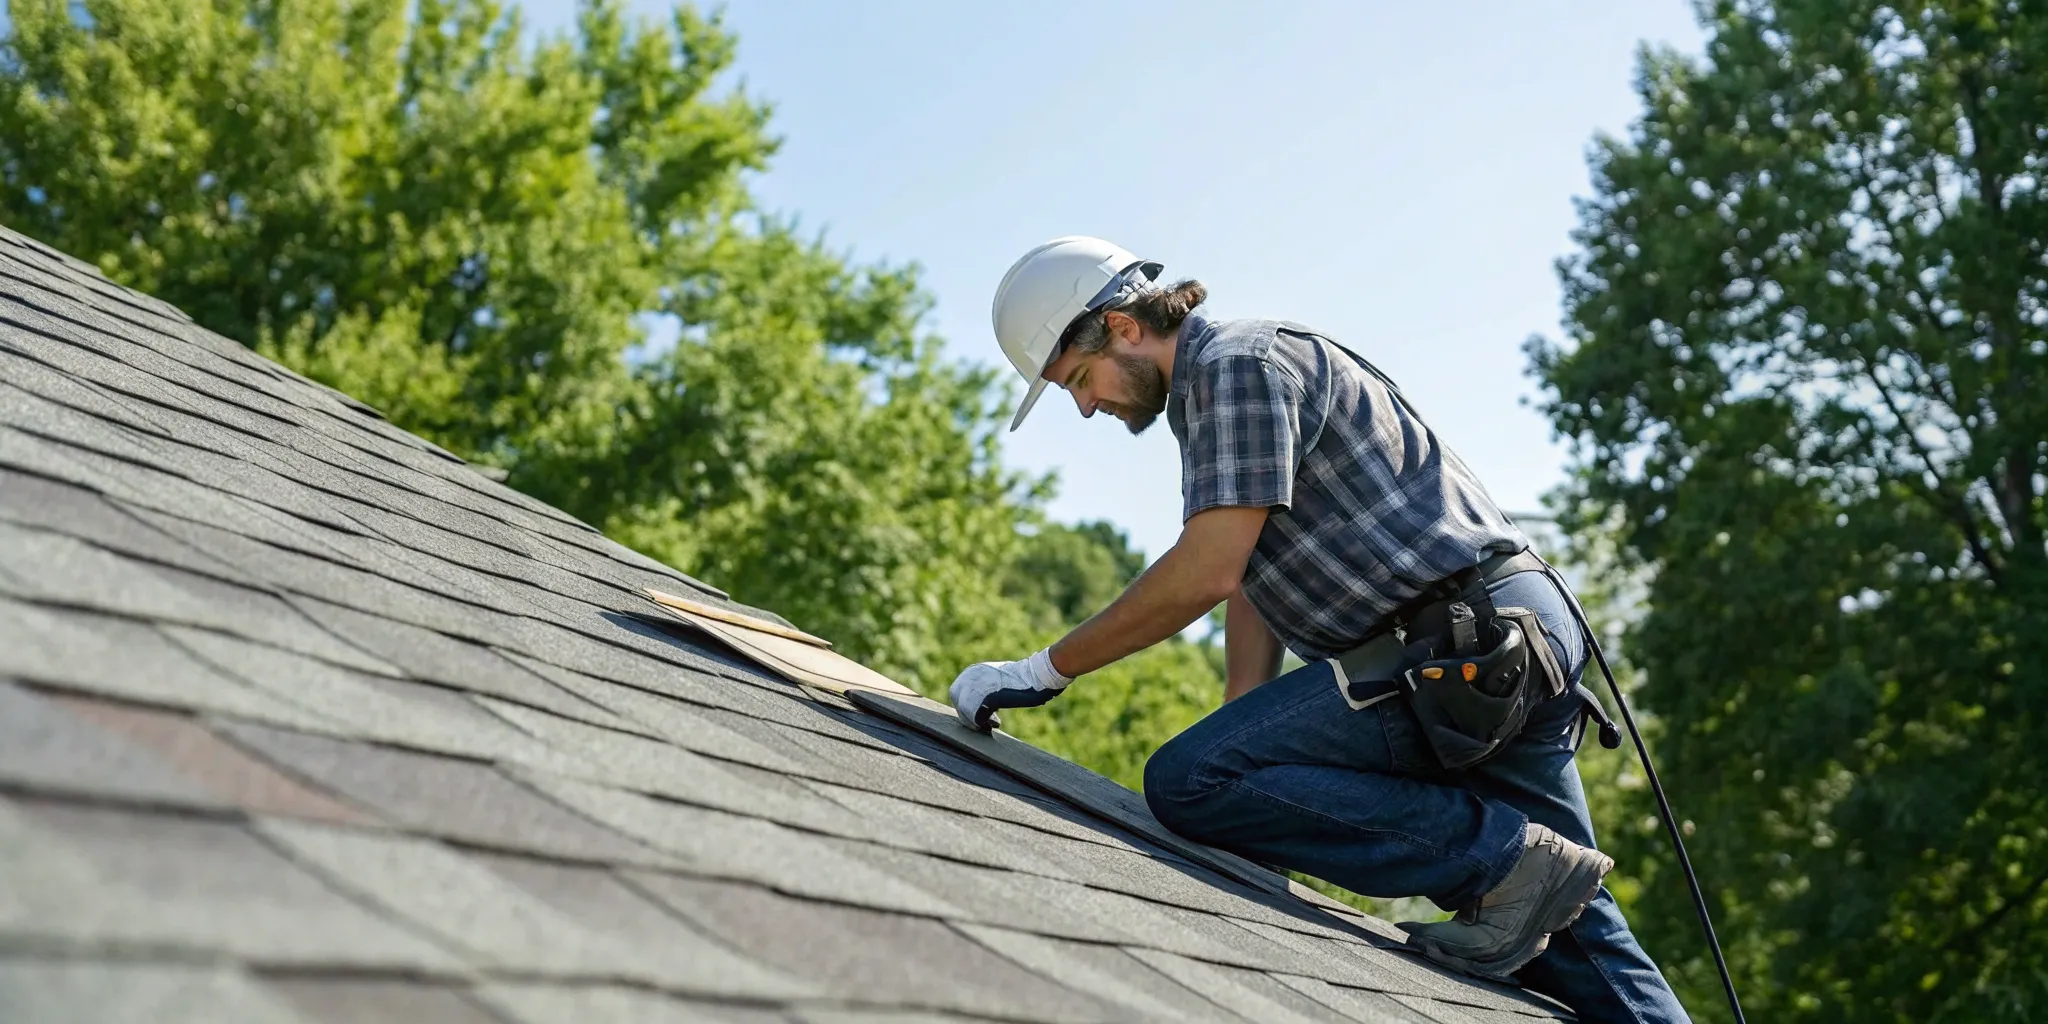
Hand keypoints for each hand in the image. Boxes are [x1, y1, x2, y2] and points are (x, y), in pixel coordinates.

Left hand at [948, 647, 1072, 732]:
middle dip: (967, 715)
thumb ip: (986, 686)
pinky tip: (996, 725)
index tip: (980, 715)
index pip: (958, 693)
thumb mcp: (998, 679)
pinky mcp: (987, 697)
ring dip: (976, 722)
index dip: (966, 707)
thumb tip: (980, 703)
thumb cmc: (1023, 679)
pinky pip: (976, 717)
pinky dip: (983, 724)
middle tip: (981, 724)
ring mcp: (978, 686)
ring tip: (990, 726)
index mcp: (973, 671)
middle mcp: (971, 676)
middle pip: (958, 702)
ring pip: (966, 711)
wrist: (1037, 675)